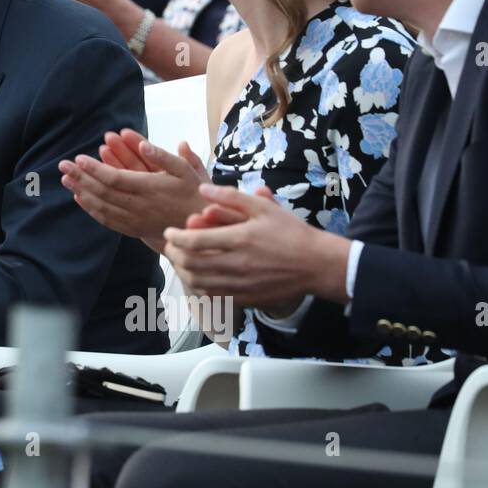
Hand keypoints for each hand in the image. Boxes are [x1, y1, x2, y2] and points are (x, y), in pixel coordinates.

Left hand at [60, 131, 211, 252]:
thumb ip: (164, 157)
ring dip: (81, 191)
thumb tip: (145, 144)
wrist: (200, 226)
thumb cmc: (193, 193)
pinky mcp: (133, 229)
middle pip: (102, 191)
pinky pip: (107, 220)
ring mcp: (134, 220)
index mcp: (149, 189)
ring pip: (101, 206)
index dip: (94, 168)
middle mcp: (139, 206)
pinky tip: (79, 198)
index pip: (114, 178)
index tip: (78, 158)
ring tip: (65, 179)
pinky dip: (91, 209)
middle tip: (62, 164)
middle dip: (80, 177)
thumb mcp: (186, 171)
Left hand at [162, 184, 349, 307]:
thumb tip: (202, 189)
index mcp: (240, 239)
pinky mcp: (246, 298)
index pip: (193, 241)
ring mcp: (241, 284)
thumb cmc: (292, 233)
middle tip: (170, 246)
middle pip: (190, 264)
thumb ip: (230, 197)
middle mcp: (237, 264)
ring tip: (179, 260)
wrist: (318, 265)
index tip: (168, 231)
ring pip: (198, 282)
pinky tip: (198, 276)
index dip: (174, 237)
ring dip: (182, 271)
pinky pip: (214, 295)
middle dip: (173, 254)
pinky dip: (199, 285)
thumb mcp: (263, 207)